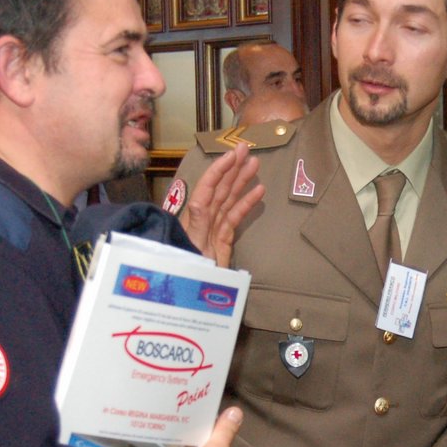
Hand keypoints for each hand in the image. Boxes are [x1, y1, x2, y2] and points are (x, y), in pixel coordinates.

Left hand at [178, 144, 264, 266]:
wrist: (189, 298)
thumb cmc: (187, 276)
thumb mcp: (190, 254)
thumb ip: (195, 230)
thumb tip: (199, 204)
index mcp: (194, 222)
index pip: (207, 190)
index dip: (219, 171)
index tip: (232, 155)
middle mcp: (203, 222)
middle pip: (219, 189)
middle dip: (232, 168)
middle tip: (246, 148)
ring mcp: (213, 230)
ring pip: (228, 200)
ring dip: (241, 181)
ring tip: (255, 163)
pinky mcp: (222, 241)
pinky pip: (234, 217)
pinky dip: (246, 203)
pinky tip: (258, 190)